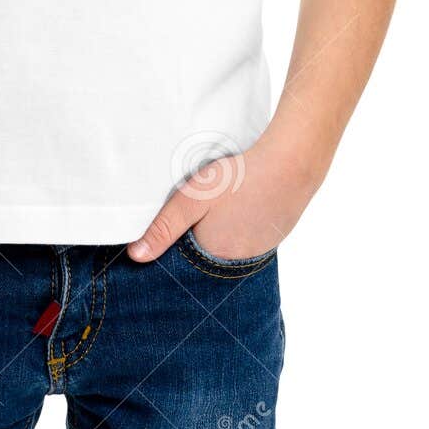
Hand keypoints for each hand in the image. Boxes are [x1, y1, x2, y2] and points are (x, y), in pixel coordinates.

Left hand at [126, 138, 319, 262]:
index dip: (177, 240)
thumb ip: (164, 227)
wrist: (292, 165)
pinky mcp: (274, 236)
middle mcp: (237, 262)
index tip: (179, 218)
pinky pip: (248, 237)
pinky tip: (241, 204)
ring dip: (221, 229)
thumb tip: (135, 257)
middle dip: (199, 234)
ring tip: (221, 204)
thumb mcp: (192, 199)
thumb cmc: (238, 179)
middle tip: (202, 205)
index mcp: (214, 255)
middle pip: (207, 252)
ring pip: (229, 244)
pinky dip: (240, 225)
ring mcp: (259, 250)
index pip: (185, 258)